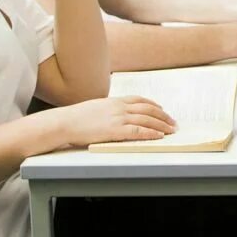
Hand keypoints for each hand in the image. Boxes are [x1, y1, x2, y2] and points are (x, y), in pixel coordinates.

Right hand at [55, 96, 175, 146]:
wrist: (64, 122)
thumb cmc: (76, 117)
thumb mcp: (96, 107)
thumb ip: (109, 109)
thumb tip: (115, 114)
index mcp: (115, 100)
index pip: (140, 100)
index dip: (154, 105)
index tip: (162, 109)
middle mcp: (119, 107)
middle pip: (148, 109)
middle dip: (163, 116)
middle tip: (172, 122)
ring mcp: (118, 118)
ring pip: (147, 120)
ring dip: (161, 125)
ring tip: (170, 130)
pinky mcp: (114, 130)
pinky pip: (138, 131)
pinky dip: (150, 133)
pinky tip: (158, 136)